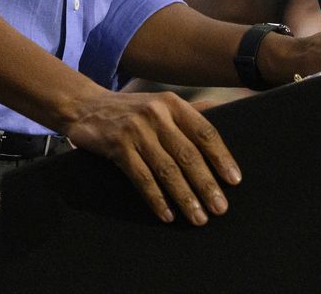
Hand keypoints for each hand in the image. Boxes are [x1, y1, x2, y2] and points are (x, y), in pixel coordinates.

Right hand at [59, 90, 239, 224]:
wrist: (86, 105)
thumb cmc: (131, 109)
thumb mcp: (161, 103)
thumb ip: (191, 111)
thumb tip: (227, 110)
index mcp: (173, 104)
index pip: (204, 132)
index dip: (221, 157)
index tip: (234, 180)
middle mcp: (156, 115)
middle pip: (188, 154)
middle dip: (206, 184)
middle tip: (220, 207)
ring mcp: (136, 131)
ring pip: (166, 169)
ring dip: (184, 196)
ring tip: (198, 217)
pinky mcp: (118, 146)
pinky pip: (141, 178)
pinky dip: (156, 198)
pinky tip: (167, 214)